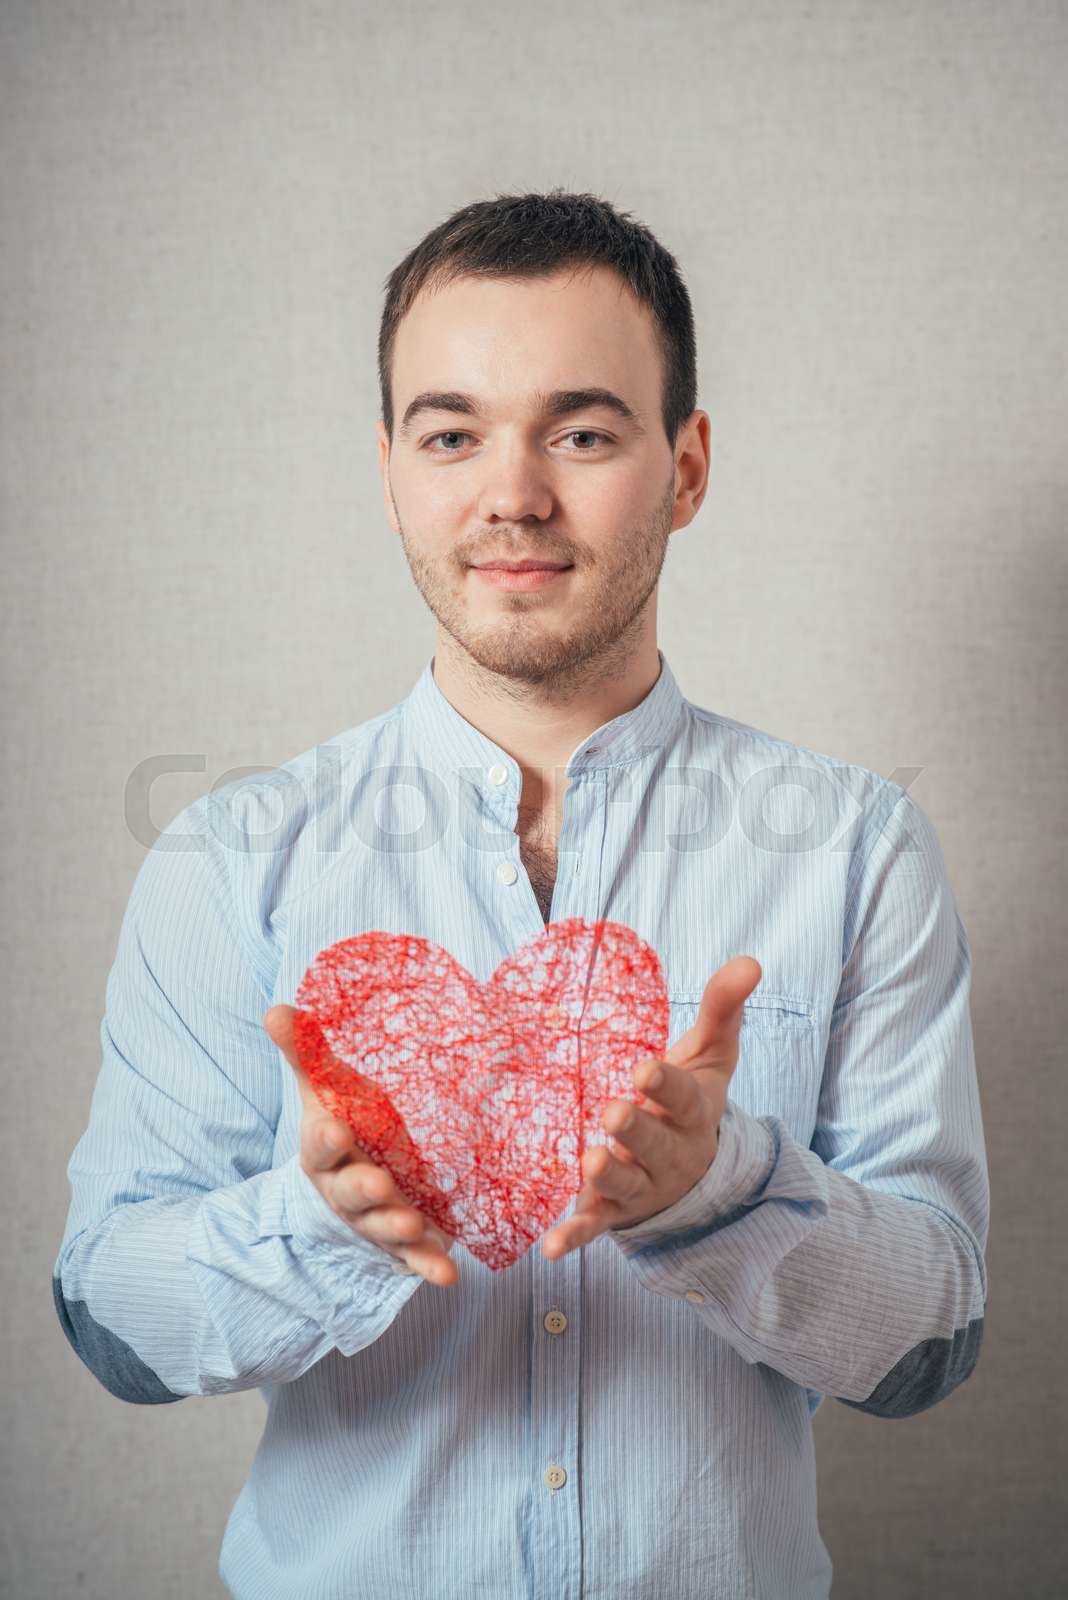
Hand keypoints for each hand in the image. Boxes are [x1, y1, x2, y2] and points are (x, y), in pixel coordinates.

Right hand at [263, 1005, 457, 1286]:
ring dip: (396, 1227)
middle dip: (363, 1188)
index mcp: (326, 1150)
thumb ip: (307, 1053)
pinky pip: (416, 1258)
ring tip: (413, 1225)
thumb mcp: (329, 1090)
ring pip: (382, 1226)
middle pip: (350, 1191)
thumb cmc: (349, 1123)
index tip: (336, 1127)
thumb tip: (275, 1008)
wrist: (366, 1177)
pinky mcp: (405, 1242)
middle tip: (379, 1183)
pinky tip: (449, 1276)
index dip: (326, 1137)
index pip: (320, 1143)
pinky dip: (429, 1267)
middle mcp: (346, 1189)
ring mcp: (375, 1219)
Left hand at [541, 956, 761, 1259]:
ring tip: (588, 1162)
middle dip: (634, 1130)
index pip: (683, 1096)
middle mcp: (669, 1153)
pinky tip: (551, 1246)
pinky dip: (574, 1237)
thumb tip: (750, 960)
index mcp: (691, 1112)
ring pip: (624, 1185)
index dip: (665, 1085)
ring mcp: (641, 1186)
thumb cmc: (689, 1099)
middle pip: (653, 1144)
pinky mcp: (612, 1213)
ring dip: (607, 1177)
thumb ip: (722, 1008)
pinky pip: (594, 1226)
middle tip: (613, 1113)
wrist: (689, 1171)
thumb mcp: (710, 1054)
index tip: (643, 1068)